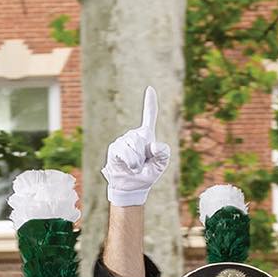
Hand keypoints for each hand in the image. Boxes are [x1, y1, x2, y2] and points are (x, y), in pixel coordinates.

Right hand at [102, 86, 172, 207]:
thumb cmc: (147, 175)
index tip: (150, 88)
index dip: (150, 103)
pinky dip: (129, 162)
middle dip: (144, 155)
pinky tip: (127, 167)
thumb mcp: (159, 166)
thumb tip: (155, 145)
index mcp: (147, 136)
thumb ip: (162, 155)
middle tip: (142, 165)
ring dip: (136, 162)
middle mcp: (134, 135)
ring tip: (135, 168)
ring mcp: (123, 140)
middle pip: (142, 138)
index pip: (149, 116)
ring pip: (133, 147)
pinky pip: (124, 152)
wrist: (132, 187)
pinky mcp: (114, 147)